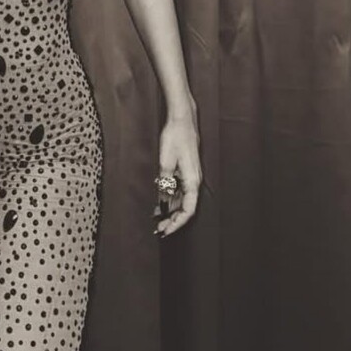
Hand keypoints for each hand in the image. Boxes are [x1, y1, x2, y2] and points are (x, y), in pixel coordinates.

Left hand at [154, 104, 201, 237]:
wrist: (182, 119)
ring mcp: (189, 176)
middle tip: (158, 229)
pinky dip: (169, 198)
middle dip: (172, 220)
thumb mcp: (166, 162)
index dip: (178, 223)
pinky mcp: (184, 171)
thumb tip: (162, 199)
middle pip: (185, 208)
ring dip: (170, 210)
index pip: (188, 210)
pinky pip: (178, 190)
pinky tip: (160, 202)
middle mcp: (193, 181)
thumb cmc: (176, 137)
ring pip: (181, 200)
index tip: (166, 231)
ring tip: (156, 219)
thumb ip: (164, 182)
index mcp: (192, 181)